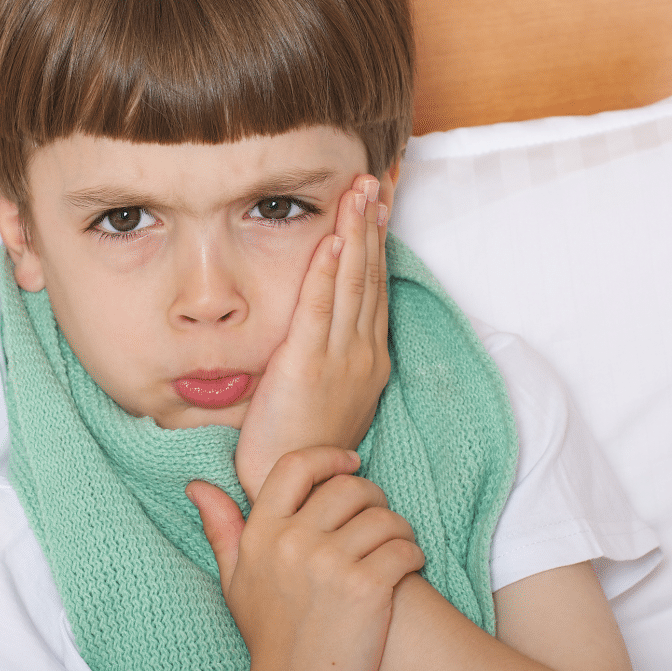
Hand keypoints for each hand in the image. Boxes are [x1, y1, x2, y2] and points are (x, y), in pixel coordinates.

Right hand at [188, 447, 424, 670]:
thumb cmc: (268, 636)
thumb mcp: (234, 579)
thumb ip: (221, 528)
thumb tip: (197, 485)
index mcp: (262, 533)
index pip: (296, 465)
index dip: (329, 455)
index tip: (350, 462)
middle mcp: (293, 541)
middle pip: (348, 487)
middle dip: (372, 496)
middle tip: (378, 515)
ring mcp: (330, 564)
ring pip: (383, 516)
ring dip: (397, 527)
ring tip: (395, 544)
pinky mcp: (366, 589)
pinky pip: (403, 548)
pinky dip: (412, 554)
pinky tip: (407, 566)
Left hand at [235, 174, 389, 499]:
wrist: (293, 489)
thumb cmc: (303, 448)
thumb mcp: (326, 397)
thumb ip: (326, 359)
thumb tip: (319, 332)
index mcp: (370, 361)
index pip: (376, 290)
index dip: (378, 246)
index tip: (378, 208)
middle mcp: (363, 354)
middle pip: (370, 277)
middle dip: (371, 225)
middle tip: (373, 181)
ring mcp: (340, 359)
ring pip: (352, 283)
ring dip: (355, 233)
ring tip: (358, 192)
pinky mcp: (308, 365)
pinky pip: (320, 309)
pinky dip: (326, 271)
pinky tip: (329, 238)